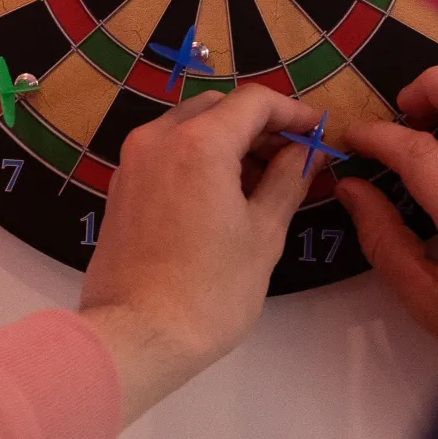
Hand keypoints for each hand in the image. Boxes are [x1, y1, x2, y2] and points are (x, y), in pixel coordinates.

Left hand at [79, 85, 317, 422]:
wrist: (136, 336)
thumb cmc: (209, 290)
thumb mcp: (263, 233)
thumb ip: (288, 180)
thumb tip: (308, 153)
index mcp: (199, 142)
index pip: (254, 102)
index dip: (292, 112)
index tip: (317, 132)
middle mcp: (159, 138)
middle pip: (218, 108)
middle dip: (259, 125)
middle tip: (293, 157)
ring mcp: (133, 162)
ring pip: (188, 127)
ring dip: (228, 140)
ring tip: (262, 180)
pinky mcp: (121, 187)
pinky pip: (166, 152)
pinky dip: (198, 157)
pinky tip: (222, 195)